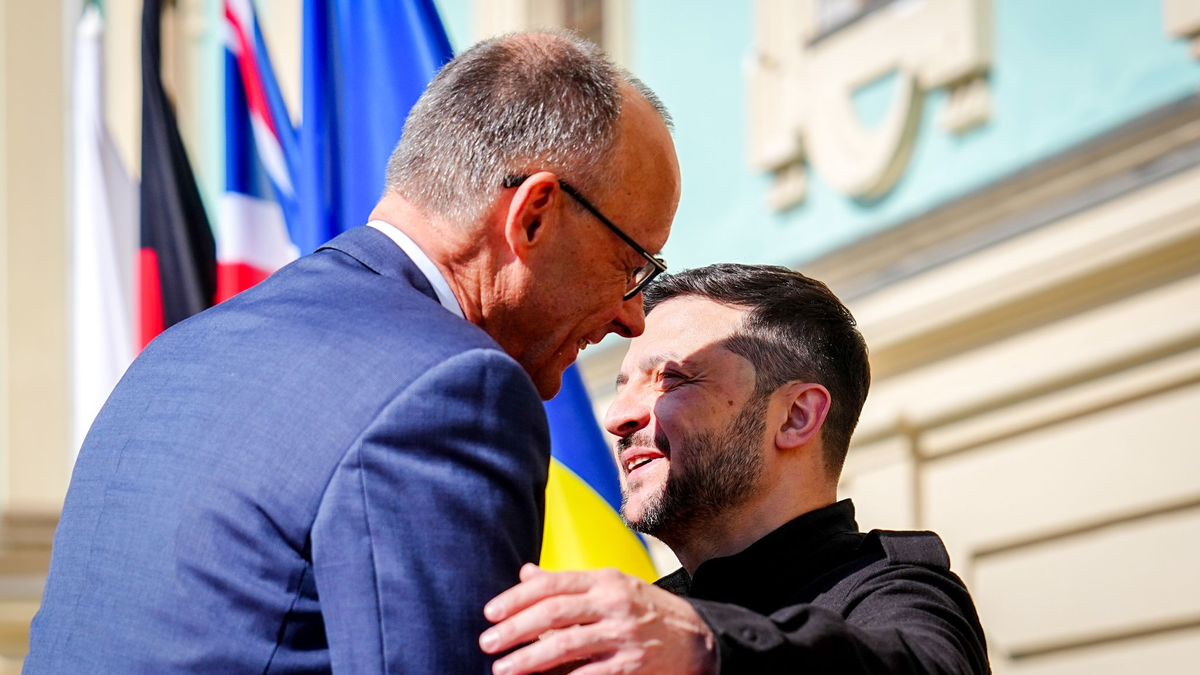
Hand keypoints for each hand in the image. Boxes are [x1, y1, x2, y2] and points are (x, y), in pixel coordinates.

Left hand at [480, 564, 716, 674]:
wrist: (696, 639)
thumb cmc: (645, 611)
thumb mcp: (610, 587)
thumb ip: (567, 583)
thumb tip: (525, 573)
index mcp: (604, 580)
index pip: (552, 584)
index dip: (516, 598)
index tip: (490, 613)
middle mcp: (613, 603)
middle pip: (553, 613)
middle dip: (515, 629)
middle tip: (487, 643)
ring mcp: (623, 635)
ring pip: (565, 646)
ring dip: (529, 660)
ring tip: (503, 669)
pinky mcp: (631, 666)